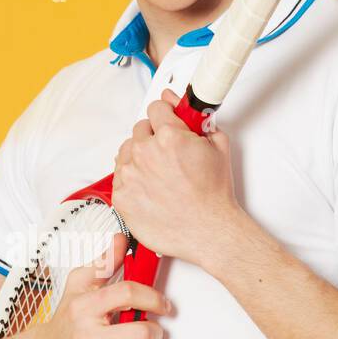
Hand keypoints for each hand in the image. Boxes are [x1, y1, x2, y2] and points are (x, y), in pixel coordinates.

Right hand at [30, 231, 169, 338]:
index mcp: (84, 308)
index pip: (127, 294)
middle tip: (150, 332)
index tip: (162, 305)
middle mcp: (85, 338)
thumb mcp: (78, 286)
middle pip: (140, 334)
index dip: (153, 297)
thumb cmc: (65, 322)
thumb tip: (121, 240)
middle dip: (154, 332)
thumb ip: (102, 262)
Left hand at [111, 88, 240, 266]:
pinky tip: (150, 189)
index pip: (156, 108)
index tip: (166, 121)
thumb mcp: (218, 147)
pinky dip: (132, 181)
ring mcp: (129, 176)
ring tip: (160, 175)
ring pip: (126, 152)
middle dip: (154, 138)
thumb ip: (199, 121)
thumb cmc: (213, 196)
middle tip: (169, 154)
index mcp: (168, 137)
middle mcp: (145, 154)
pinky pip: (119, 177)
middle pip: (140, 130)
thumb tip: (187, 109)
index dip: (165, 115)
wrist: (208, 230)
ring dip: (139, 158)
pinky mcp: (121, 197)